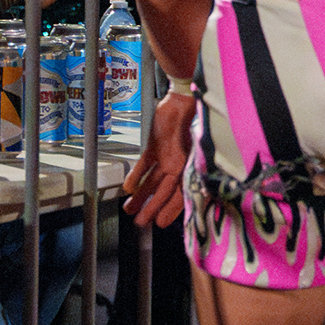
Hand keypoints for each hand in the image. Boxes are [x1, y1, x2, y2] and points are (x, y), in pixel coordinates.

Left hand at [123, 92, 192, 226]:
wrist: (184, 100)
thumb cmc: (196, 122)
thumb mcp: (196, 151)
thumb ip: (191, 172)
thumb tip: (187, 194)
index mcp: (191, 169)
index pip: (180, 196)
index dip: (170, 211)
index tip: (161, 224)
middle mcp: (178, 165)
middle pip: (162, 192)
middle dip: (150, 208)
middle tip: (140, 222)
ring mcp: (166, 156)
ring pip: (151, 181)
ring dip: (140, 196)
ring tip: (129, 208)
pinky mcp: (154, 146)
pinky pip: (144, 165)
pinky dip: (136, 175)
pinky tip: (128, 187)